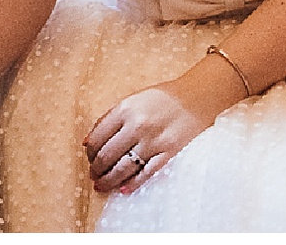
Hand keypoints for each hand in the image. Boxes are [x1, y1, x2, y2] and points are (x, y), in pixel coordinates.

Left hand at [83, 72, 225, 195]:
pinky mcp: (169, 152)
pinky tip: (124, 188)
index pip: (98, 138)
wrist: (197, 96)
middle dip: (97, 169)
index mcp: (125, 109)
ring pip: (124, 168)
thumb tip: (88, 142)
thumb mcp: (132, 100)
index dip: (90, 153)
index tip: (89, 159)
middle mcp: (138, 125)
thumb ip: (110, 118)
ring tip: (102, 186)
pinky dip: (133, 183)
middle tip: (93, 175)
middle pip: (108, 156)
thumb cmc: (162, 98)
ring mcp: (154, 141)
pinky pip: (146, 173)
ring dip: (109, 180)